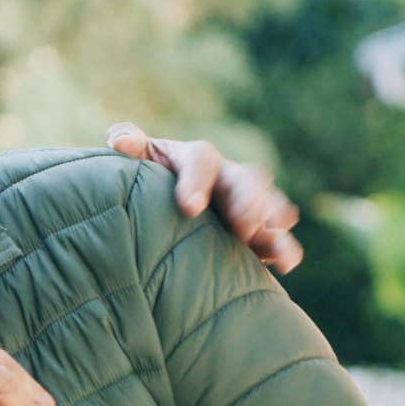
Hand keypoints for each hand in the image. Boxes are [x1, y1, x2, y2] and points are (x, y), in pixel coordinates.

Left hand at [106, 121, 303, 273]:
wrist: (156, 214)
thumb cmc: (144, 185)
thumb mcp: (136, 165)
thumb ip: (129, 146)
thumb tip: (120, 141)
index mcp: (194, 160)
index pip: (201, 160)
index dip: (197, 181)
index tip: (189, 208)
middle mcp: (226, 177)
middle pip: (246, 180)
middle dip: (248, 201)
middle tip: (244, 226)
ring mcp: (246, 204)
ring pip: (270, 204)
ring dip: (273, 223)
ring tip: (274, 244)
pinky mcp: (257, 233)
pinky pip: (279, 236)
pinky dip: (284, 248)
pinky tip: (283, 265)